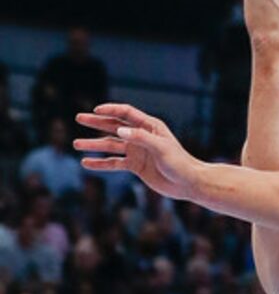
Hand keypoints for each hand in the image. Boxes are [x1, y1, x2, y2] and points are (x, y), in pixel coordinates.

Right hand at [75, 105, 200, 200]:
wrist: (188, 183)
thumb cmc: (179, 163)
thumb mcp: (161, 148)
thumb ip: (141, 138)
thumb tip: (120, 130)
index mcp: (149, 126)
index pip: (126, 113)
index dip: (111, 110)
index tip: (95, 111)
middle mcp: (141, 136)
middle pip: (114, 126)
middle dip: (96, 123)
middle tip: (79, 118)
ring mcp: (137, 151)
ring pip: (111, 145)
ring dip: (94, 145)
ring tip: (76, 144)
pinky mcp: (135, 166)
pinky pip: (114, 163)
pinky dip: (101, 163)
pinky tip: (86, 163)